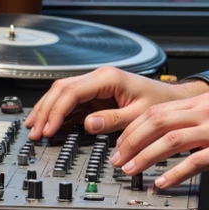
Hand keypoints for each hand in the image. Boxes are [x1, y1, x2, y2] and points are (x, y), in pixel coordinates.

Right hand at [24, 65, 208, 138]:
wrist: (173, 99)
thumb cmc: (161, 103)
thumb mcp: (140, 115)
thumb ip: (114, 119)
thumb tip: (88, 124)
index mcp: (108, 78)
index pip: (72, 91)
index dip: (56, 111)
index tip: (49, 129)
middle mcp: (99, 77)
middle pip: (61, 89)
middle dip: (46, 110)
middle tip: (35, 131)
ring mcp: (97, 85)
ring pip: (63, 93)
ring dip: (48, 110)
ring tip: (35, 128)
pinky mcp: (97, 94)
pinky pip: (72, 101)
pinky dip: (58, 112)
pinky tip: (49, 124)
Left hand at [109, 89, 208, 189]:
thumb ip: (201, 123)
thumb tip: (174, 135)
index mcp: (207, 102)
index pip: (159, 110)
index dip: (134, 129)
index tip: (121, 145)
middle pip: (158, 121)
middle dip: (132, 142)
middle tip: (119, 160)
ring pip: (170, 140)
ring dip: (145, 158)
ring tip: (133, 172)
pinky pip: (193, 163)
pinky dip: (172, 174)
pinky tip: (162, 183)